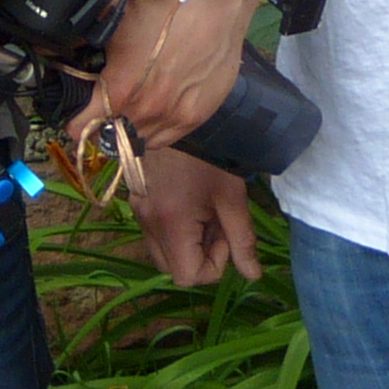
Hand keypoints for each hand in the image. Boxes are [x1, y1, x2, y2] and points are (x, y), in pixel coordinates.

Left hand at [84, 0, 250, 154]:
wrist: (218, 1)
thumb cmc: (167, 2)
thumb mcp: (118, 16)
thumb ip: (91, 41)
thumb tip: (70, 47)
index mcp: (121, 88)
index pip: (84, 125)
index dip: (76, 121)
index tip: (74, 117)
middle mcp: (148, 110)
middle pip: (114, 135)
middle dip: (105, 122)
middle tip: (104, 105)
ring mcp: (176, 116)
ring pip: (142, 140)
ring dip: (132, 128)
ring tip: (131, 107)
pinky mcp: (200, 115)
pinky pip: (169, 137)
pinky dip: (156, 128)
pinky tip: (155, 110)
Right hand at [131, 148, 260, 287]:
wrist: (175, 112)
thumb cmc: (209, 154)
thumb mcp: (231, 197)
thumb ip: (242, 240)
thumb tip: (252, 275)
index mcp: (171, 224)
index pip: (189, 277)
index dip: (214, 263)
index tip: (224, 232)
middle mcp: (148, 224)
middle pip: (173, 269)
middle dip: (200, 256)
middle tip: (216, 224)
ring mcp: (139, 212)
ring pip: (163, 253)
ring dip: (187, 244)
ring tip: (204, 213)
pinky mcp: (137, 201)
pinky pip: (155, 233)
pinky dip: (175, 231)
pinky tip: (190, 204)